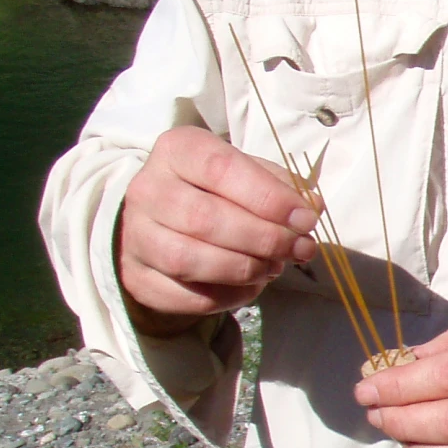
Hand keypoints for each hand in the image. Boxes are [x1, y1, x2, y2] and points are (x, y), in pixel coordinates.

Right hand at [117, 126, 318, 336]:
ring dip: (245, 269)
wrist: (163, 220)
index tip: (305, 219)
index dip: (268, 197)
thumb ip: (280, 185)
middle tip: (300, 249)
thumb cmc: (215, 190)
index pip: (221, 169)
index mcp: (177, 151)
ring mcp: (136, 236)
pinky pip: (185, 295)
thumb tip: (311, 206)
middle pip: (204, 219)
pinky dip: (228, 296)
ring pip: (190, 260)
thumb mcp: (247, 173)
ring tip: (275, 266)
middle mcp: (147, 189)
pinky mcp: (137, 277)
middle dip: (264, 239)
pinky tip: (251, 285)